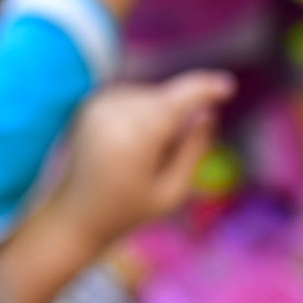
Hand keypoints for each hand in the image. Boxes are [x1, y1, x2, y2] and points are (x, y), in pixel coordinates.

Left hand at [0, 75, 233, 302]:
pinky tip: (129, 147)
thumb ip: (193, 150)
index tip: (227, 87)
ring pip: (152, 96)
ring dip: (160, 116)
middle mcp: (114, 112)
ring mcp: (100, 104)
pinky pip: (135, 98)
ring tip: (142, 159)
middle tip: (163, 161)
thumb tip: (208, 113)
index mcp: (135, 136)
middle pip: (167, 99)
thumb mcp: (171, 192)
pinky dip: (143, 115)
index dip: (207, 89)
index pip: (179, 99)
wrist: (75, 216)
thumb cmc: (127, 210)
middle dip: (180, 117)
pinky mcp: (92, 103)